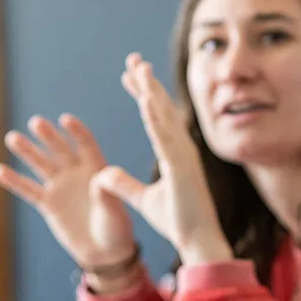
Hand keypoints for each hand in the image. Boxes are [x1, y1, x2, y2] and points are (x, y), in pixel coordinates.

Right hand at [0, 114, 137, 272]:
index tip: (65, 119)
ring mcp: (60, 187)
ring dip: (27, 151)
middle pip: (60, 150)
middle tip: (35, 122)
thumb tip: (99, 179)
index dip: (77, 133)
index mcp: (97, 169)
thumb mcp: (115, 211)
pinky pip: (28, 190)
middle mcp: (76, 173)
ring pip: (41, 165)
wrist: (103, 251)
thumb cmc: (115, 228)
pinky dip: (14, 181)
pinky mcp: (48, 203)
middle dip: (48, 137)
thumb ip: (107, 195)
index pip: (86, 145)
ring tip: (12, 137)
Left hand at [93, 54, 232, 266]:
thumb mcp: (144, 199)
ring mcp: (183, 157)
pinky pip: (165, 139)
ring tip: (139, 68)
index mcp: (174, 154)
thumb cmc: (179, 221)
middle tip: (133, 59)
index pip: (154, 117)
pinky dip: (155, 118)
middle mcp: (181, 149)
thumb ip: (123, 185)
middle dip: (147, 83)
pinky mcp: (182, 168)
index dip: (142, 93)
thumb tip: (102, 174)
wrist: (198, 242)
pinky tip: (145, 99)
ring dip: (152, 91)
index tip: (129, 74)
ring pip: (164, 117)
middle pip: (161, 109)